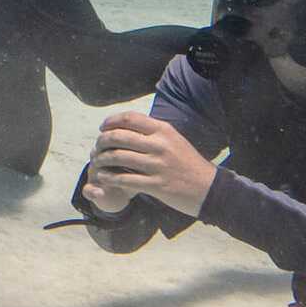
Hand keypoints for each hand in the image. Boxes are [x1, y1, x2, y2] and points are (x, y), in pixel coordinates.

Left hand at [83, 111, 216, 217]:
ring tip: (96, 162)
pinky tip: (104, 178)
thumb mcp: (174, 140)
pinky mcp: (156, 185)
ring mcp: (158, 165)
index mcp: (163, 130)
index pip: (129, 118)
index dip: (111, 122)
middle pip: (119, 137)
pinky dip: (110, 178)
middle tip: (96, 147)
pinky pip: (125, 179)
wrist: (209, 188)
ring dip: (102, 159)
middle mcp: (159, 145)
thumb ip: (154, 131)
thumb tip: (129, 124)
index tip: (102, 128)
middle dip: (102, 141)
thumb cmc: (188, 163)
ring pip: (118, 157)